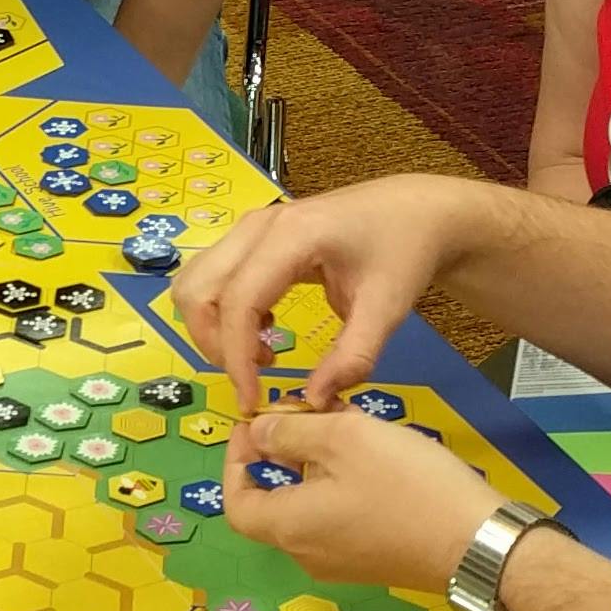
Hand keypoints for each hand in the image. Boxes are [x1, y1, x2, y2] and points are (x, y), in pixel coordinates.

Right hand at [169, 179, 479, 411]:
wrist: (415, 210)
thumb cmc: (403, 251)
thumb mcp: (387, 308)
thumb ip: (353, 357)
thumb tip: (313, 401)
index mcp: (292, 235)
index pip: (238, 302)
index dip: (235, 357)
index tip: (252, 400)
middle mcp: (259, 225)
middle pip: (198, 290)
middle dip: (214, 344)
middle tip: (255, 377)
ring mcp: (251, 226)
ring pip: (195, 282)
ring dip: (212, 328)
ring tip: (260, 353)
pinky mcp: (252, 235)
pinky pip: (212, 276)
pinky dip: (222, 311)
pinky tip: (265, 328)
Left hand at [218, 403, 504, 596]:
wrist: (478, 544)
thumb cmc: (405, 486)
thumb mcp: (344, 439)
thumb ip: (291, 432)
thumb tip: (258, 433)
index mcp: (289, 528)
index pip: (237, 502)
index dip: (236, 462)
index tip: (255, 425)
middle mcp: (307, 554)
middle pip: (274, 503)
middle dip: (282, 455)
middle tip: (306, 414)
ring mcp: (343, 563)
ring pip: (310, 508)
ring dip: (316, 466)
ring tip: (344, 424)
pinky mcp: (375, 562)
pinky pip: (340, 520)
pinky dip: (341, 486)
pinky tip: (374, 455)